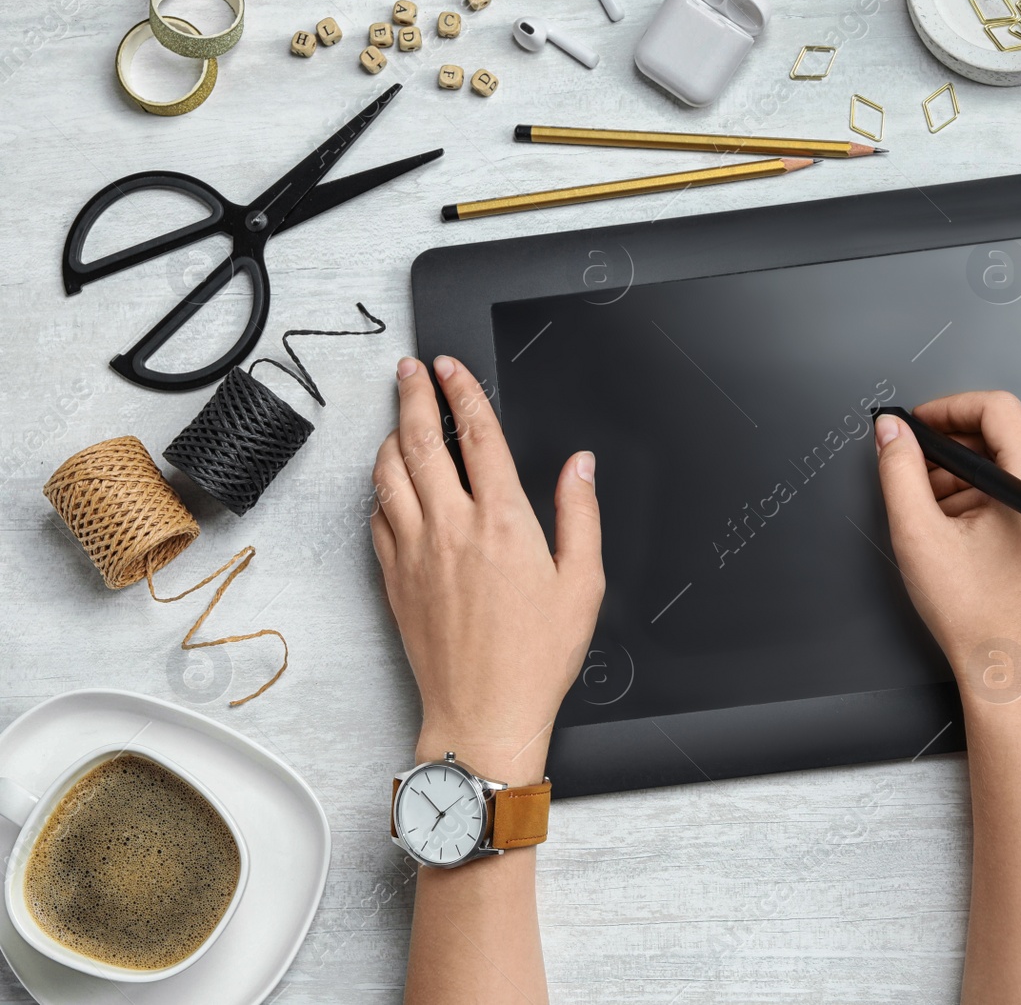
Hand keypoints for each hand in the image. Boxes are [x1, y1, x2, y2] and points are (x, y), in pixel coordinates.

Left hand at [370, 356, 603, 783]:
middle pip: (422, 441)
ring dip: (391, 437)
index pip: (478, 435)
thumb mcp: (583, 584)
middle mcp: (452, 528)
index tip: (451, 368)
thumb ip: (581, 515)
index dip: (463, 391)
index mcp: (503, 522)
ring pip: (388, 474)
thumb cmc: (536, 658)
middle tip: (410, 371)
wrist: (483, 713)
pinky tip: (390, 485)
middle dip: (414, 395)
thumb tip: (581, 467)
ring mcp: (415, 552)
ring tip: (399, 419)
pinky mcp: (394, 578)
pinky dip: (380, 489)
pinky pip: (376, 517)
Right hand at [873, 391, 1020, 709]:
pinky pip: (1020, 486)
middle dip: (952, 445)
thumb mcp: (920, 536)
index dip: (948, 408)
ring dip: (964, 471)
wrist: (1011, 671)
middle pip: (1005, 433)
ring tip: (929, 504)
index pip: (998, 410)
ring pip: (1011, 460)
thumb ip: (899, 471)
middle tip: (913, 464)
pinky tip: (953, 521)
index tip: (917, 424)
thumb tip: (891, 433)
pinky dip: (983, 492)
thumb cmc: (979, 619)